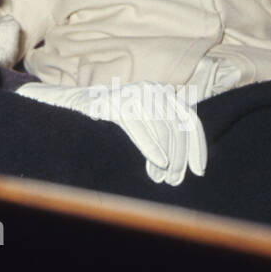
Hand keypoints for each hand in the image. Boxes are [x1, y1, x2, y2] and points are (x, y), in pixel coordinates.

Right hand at [18, 80, 206, 185]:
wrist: (71, 105)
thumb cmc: (109, 118)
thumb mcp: (140, 122)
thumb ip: (161, 129)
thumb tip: (183, 158)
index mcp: (161, 94)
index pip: (189, 119)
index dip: (197, 146)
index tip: (199, 171)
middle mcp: (150, 90)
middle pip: (178, 125)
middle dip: (181, 156)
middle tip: (175, 181)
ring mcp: (132, 94)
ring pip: (162, 127)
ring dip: (167, 156)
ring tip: (162, 178)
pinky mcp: (115, 102)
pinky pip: (139, 127)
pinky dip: (151, 146)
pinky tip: (157, 163)